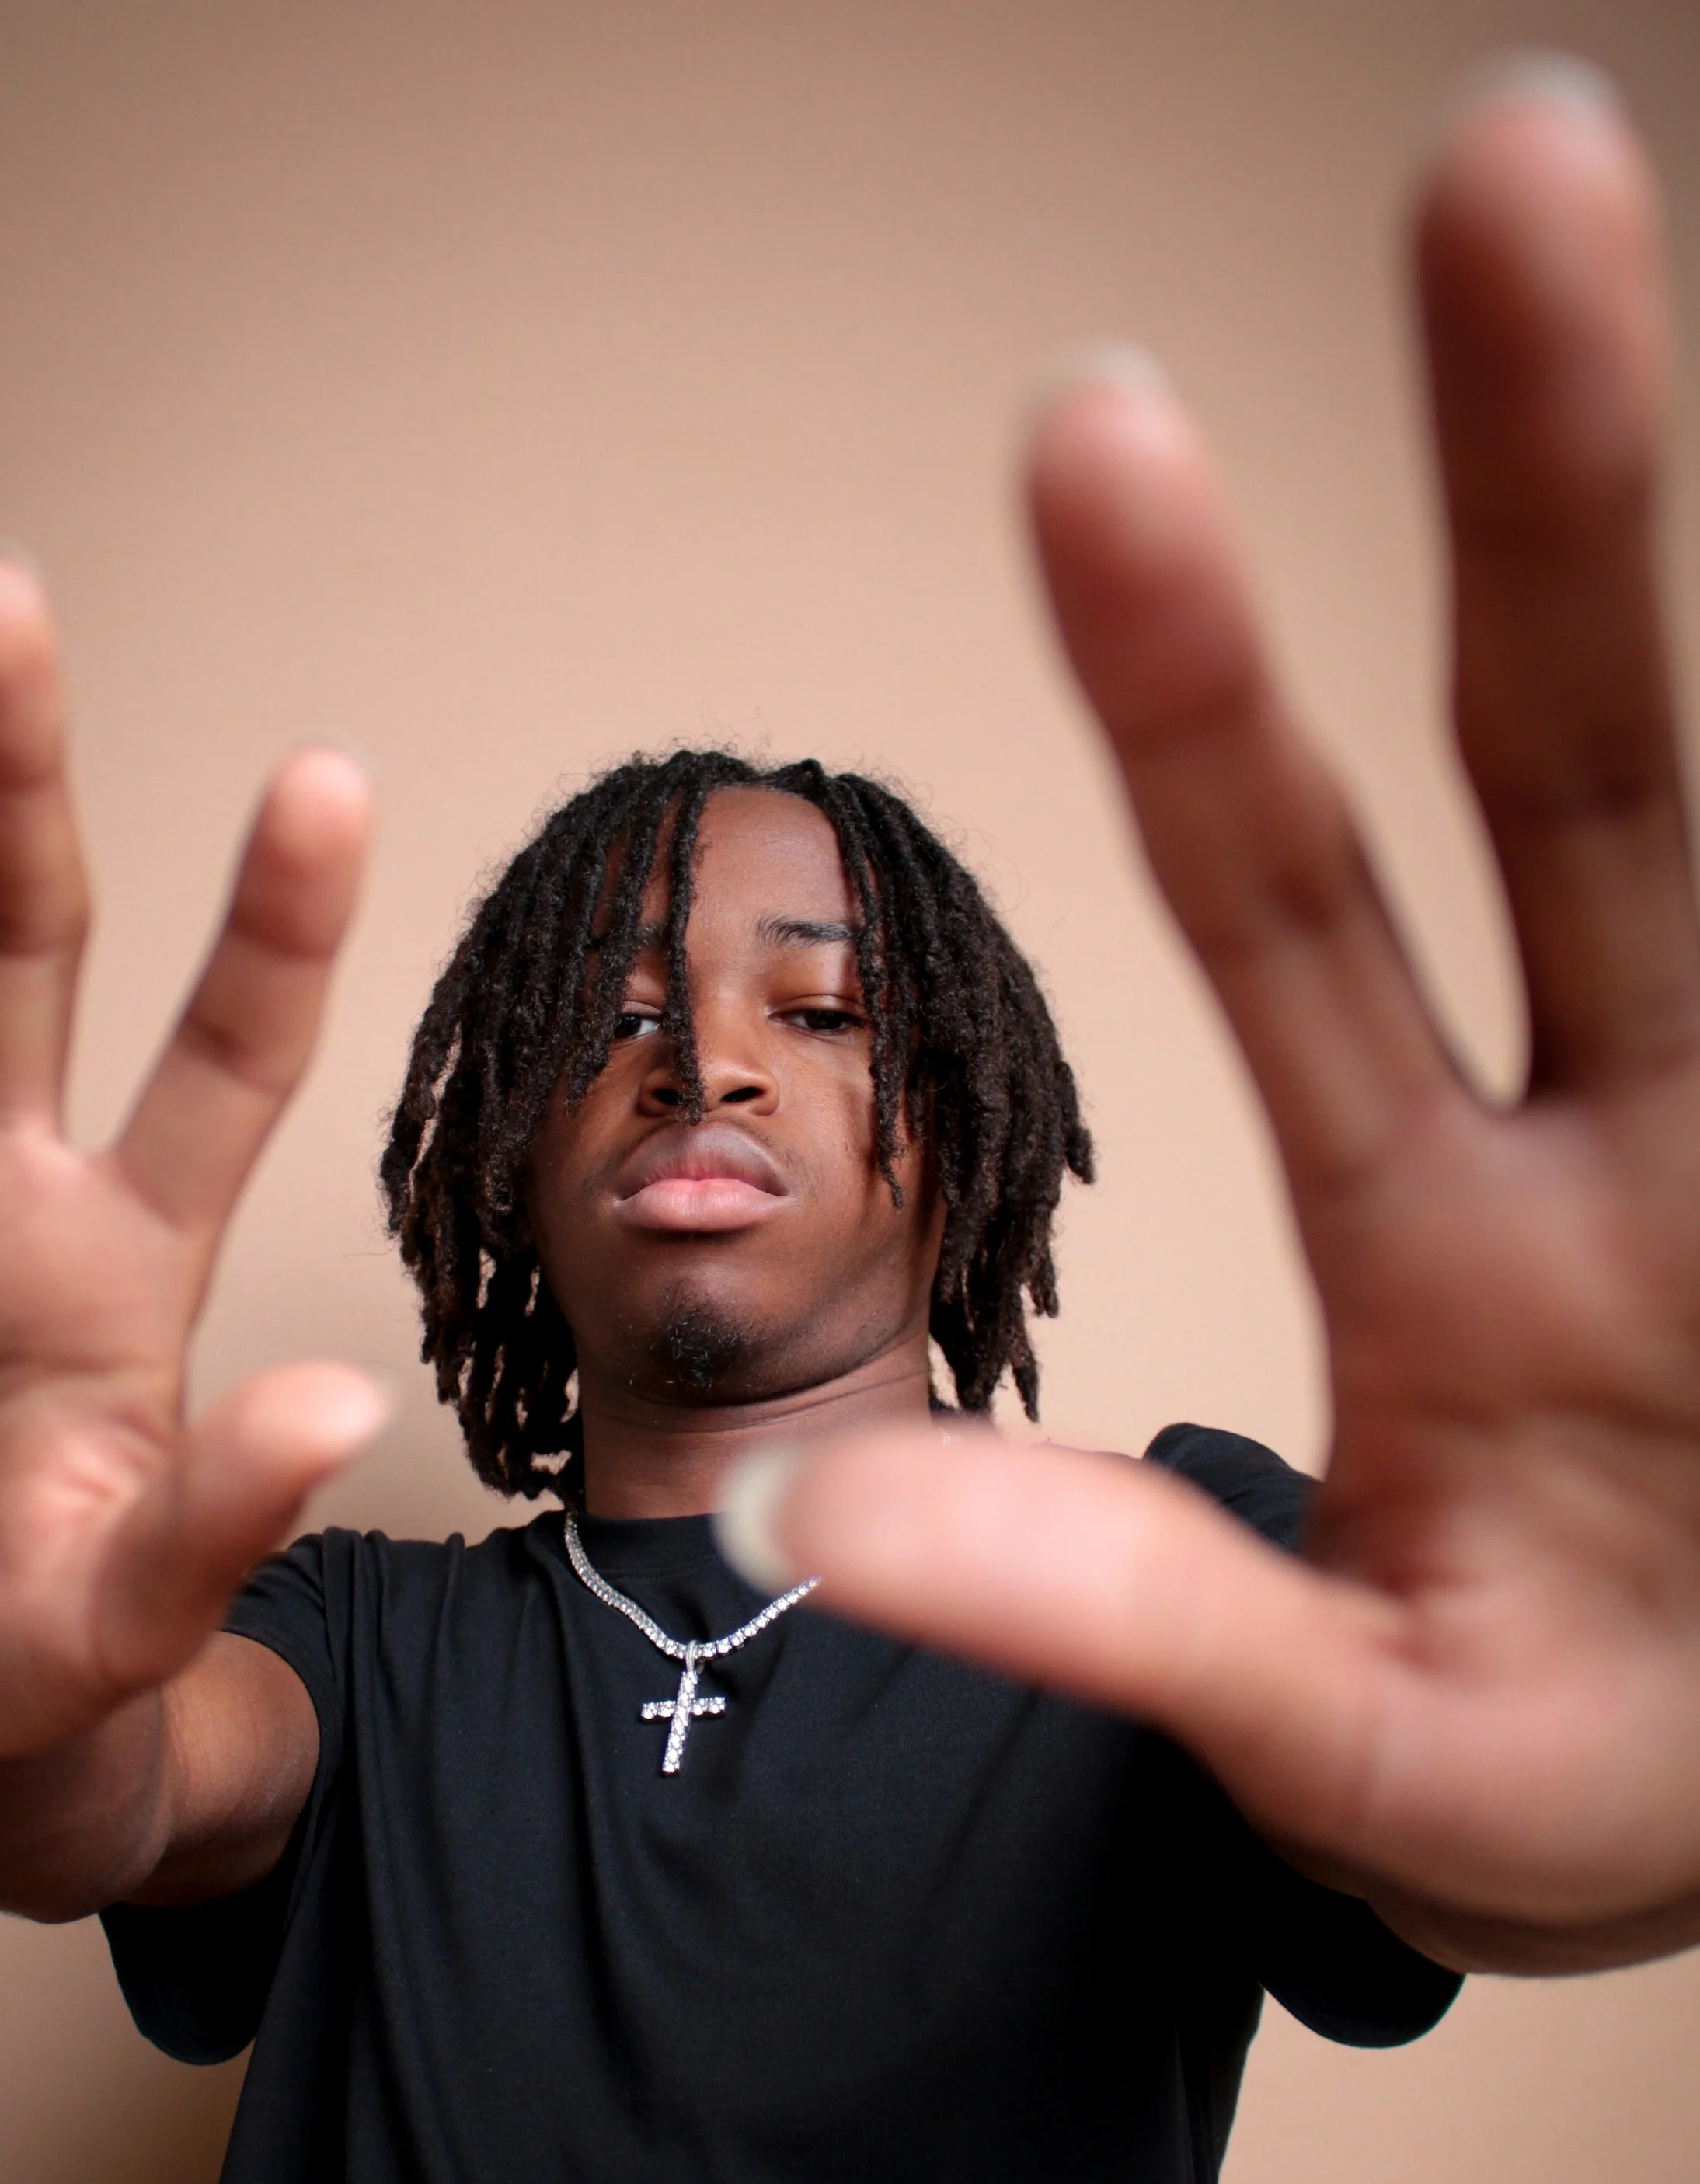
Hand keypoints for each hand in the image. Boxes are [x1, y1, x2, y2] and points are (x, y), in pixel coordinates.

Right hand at [0, 560, 386, 1758]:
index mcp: (130, 1251)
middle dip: (6, 768)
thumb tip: (338, 1413)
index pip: (229, 1058)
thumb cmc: (38, 1640)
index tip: (331, 774)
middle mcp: (6, 1168)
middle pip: (24, 929)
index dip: (276, 925)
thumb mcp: (133, 1603)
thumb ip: (226, 1513)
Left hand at [724, 67, 1699, 1962]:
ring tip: (1615, 220)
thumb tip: (814, 1530)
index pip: (1301, 917)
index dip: (1203, 690)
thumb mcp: (1333, 1739)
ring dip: (1686, 556)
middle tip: (1510, 153)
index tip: (1092, 431)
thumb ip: (1118, 1624)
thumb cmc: (1541, 1778)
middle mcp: (1631, 1145)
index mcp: (1454, 1246)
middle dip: (1556, 487)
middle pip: (1592, 774)